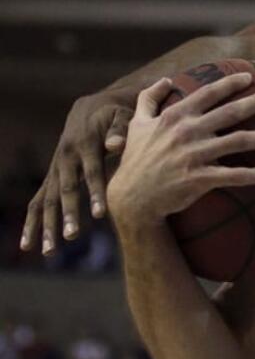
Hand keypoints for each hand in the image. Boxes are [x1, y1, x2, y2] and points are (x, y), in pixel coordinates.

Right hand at [21, 90, 134, 253]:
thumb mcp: (121, 115)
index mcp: (84, 144)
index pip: (91, 172)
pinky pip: (38, 202)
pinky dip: (32, 223)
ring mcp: (55, 169)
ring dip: (46, 225)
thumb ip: (121, 130)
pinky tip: (29, 246)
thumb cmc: (115, 114)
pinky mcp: (52, 177)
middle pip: (64, 190)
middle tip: (72, 236)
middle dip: (68, 214)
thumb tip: (116, 145)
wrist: (94, 107)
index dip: (95, 192)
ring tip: (48, 252)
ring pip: (46, 200)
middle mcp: (64, 159)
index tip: (101, 214)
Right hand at [105, 74, 254, 232]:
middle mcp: (187, 131)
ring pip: (239, 142)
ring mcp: (194, 155)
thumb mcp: (136, 124)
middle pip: (231, 112)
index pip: (208, 94)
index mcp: (175, 116)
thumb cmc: (137, 159)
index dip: (230, 84)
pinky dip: (252, 175)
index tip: (249, 77)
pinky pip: (233, 176)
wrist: (133, 196)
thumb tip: (164, 80)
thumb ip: (149, 99)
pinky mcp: (199, 178)